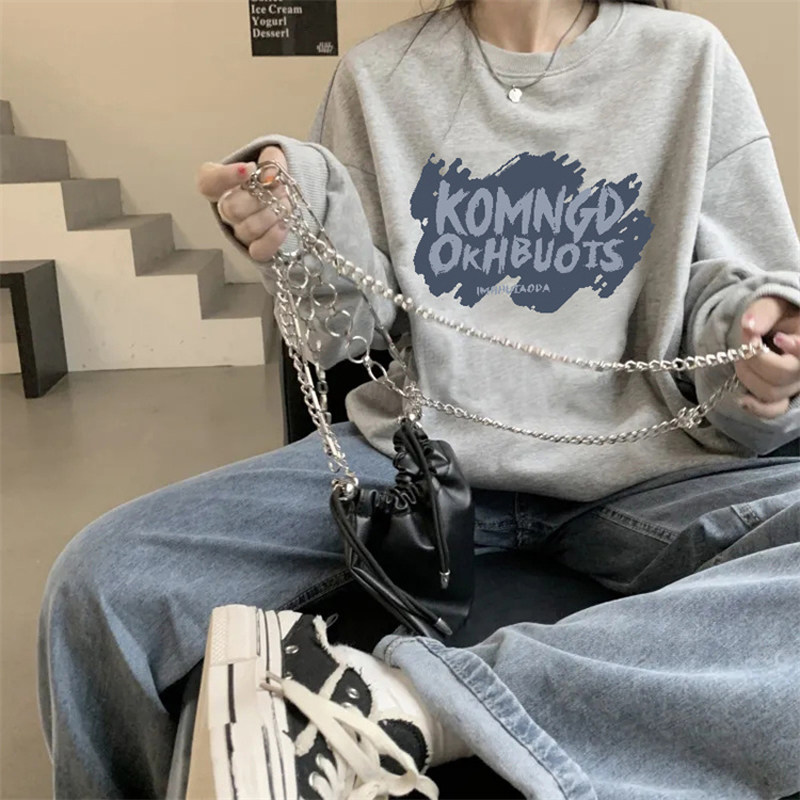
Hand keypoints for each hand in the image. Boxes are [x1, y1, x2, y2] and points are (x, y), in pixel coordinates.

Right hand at [196, 144, 290, 261]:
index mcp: (220, 185)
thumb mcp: (269, 160)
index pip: (208, 183)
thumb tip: (271, 171)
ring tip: (286, 202)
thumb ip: (270, 159)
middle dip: (260, 197)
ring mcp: (239, 232)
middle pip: (231, 209)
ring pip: (248, 229)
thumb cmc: (271, 178)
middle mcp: (225, 210)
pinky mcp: (255, 249)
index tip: (249, 169)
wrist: (285, 198)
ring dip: (272, 214)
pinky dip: (273, 237)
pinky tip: (284, 224)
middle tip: (279, 187)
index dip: (225, 177)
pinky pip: (258, 251)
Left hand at [734, 295, 799, 418]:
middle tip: (747, 344)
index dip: (795, 348)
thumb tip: (749, 325)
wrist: (771, 327)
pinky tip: (743, 400)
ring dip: (748, 375)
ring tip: (742, 357)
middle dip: (756, 359)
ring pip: (771, 392)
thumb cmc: (776, 315)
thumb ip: (763, 312)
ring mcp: (794, 384)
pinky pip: (773, 410)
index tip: (778, 338)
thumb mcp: (772, 306)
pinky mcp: (782, 396)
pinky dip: (757, 408)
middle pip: (782, 375)